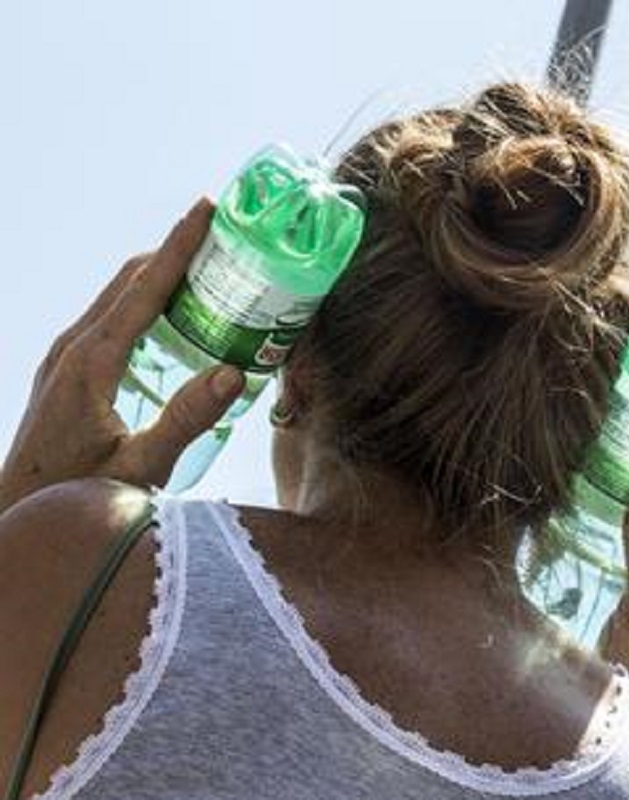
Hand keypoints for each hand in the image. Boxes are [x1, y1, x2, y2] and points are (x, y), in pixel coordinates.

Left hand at [0, 199, 244, 513]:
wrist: (18, 512)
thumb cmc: (77, 494)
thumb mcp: (141, 467)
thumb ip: (186, 420)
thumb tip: (235, 372)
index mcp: (92, 361)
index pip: (144, 287)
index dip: (178, 244)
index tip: (207, 209)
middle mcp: (74, 349)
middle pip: (130, 280)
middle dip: (176, 251)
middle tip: (225, 236)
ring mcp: (66, 359)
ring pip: (119, 298)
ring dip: (162, 276)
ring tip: (211, 270)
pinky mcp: (68, 373)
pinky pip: (112, 320)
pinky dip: (147, 304)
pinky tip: (177, 320)